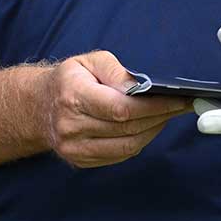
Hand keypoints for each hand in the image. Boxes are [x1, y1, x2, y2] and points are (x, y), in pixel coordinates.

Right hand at [41, 51, 191, 168]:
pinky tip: (148, 128)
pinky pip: (119, 155)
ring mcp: (73, 147)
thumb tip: (140, 87)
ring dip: (153, 131)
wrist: (38, 106)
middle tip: (182, 106)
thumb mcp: (90, 61)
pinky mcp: (79, 160)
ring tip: (167, 115)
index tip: (179, 99)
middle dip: (161, 116)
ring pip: (127, 145)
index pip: (122, 108)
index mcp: (73, 96)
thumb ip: (116, 71)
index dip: (155, 106)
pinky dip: (139, 142)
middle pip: (128, 128)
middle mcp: (71, 126)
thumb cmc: (70, 79)